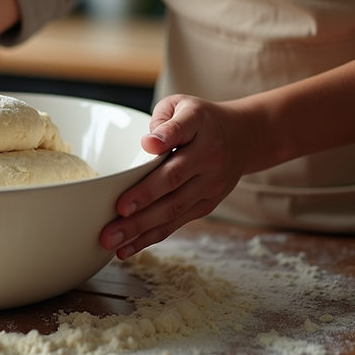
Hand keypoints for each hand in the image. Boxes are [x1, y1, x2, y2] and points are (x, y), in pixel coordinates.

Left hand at [99, 94, 259, 258]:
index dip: (165, 137)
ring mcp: (209, 185)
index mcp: (199, 126)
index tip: (147, 145)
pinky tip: (126, 248)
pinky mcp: (206, 205)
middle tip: (116, 212)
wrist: (243, 138)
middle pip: (173, 180)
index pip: (181, 130)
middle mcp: (208, 158)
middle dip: (143, 198)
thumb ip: (163, 119)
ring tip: (111, 239)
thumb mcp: (183, 105)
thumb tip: (148, 143)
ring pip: (173, 208)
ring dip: (141, 227)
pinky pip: (175, 223)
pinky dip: (150, 237)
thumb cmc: (201, 120)